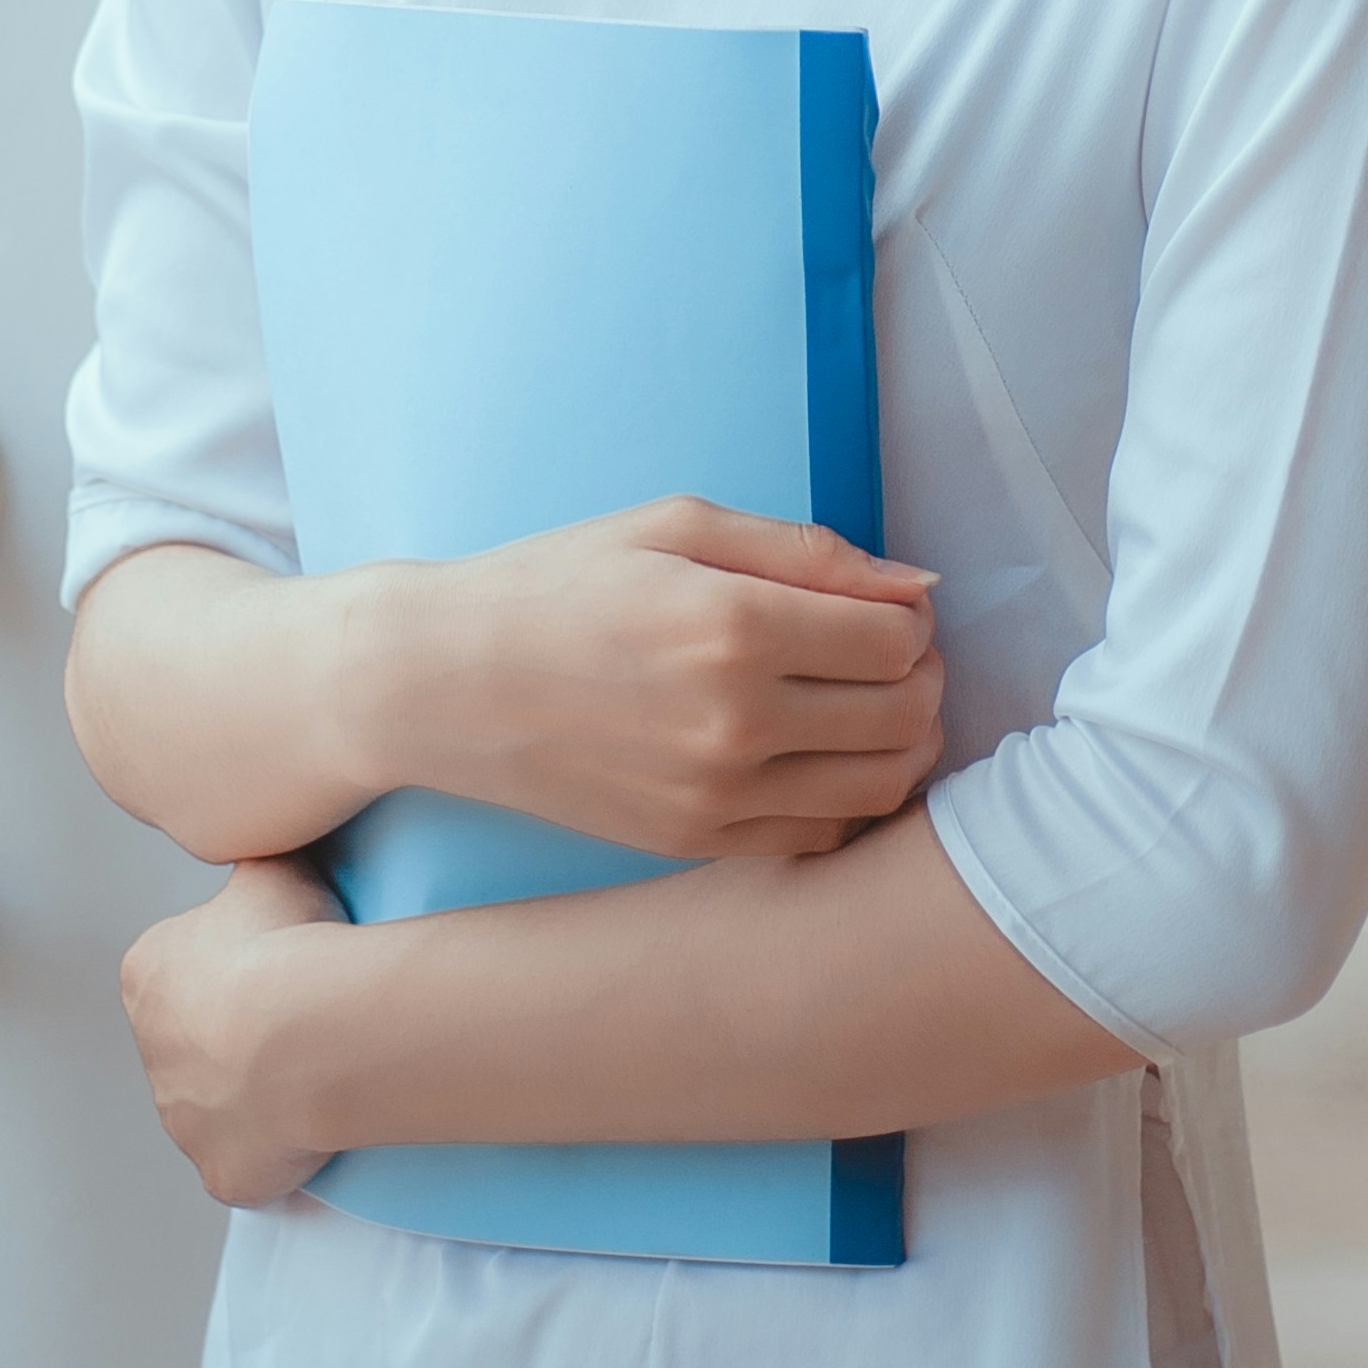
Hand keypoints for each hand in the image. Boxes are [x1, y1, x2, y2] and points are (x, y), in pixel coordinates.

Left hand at [120, 856, 348, 1207]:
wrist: (309, 1032)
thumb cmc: (284, 945)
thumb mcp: (270, 869)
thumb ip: (253, 867)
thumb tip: (263, 844)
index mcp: (148, 976)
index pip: (181, 971)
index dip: (235, 967)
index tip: (280, 964)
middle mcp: (152, 1053)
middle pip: (197, 1044)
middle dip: (241, 1036)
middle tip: (303, 1019)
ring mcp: (183, 1122)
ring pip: (219, 1108)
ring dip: (258, 1095)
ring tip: (319, 1070)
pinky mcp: (221, 1173)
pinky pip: (249, 1165)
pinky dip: (277, 1155)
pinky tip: (316, 1128)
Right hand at [347, 499, 945, 862]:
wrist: (444, 682)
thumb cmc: (559, 583)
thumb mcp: (676, 526)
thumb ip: (807, 551)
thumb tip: (916, 585)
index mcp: (733, 625)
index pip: (898, 639)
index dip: (911, 618)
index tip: (885, 606)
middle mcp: (733, 720)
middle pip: (906, 717)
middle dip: (922, 679)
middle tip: (892, 655)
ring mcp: (715, 793)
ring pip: (881, 788)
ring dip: (905, 745)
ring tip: (872, 706)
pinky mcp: (696, 840)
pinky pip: (822, 836)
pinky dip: (850, 800)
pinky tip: (824, 757)